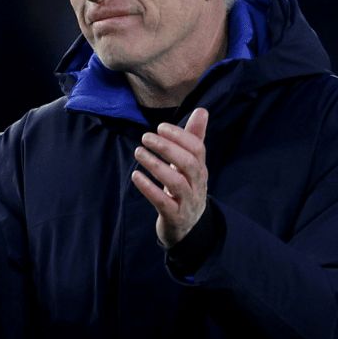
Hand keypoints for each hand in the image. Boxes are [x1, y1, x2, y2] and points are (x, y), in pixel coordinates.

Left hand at [131, 108, 209, 248]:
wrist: (187, 228)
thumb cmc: (186, 189)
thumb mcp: (190, 165)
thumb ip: (194, 138)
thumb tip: (202, 110)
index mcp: (201, 169)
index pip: (197, 149)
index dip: (180, 136)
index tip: (160, 127)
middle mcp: (197, 185)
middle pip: (188, 163)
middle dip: (167, 147)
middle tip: (145, 137)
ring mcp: (187, 202)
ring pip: (176, 182)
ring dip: (155, 165)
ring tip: (139, 152)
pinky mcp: (174, 216)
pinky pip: (162, 202)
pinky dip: (148, 188)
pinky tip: (136, 176)